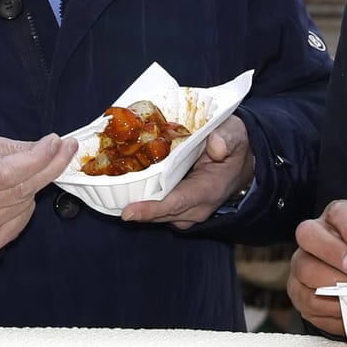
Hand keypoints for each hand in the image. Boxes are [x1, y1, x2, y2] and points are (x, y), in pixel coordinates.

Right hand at [0, 133, 75, 253]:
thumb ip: (11, 148)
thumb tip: (50, 147)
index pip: (6, 172)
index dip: (37, 158)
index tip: (57, 142)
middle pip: (20, 189)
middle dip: (49, 167)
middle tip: (66, 149)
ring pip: (25, 203)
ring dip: (34, 184)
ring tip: (24, 172)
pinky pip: (23, 219)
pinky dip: (26, 203)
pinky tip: (14, 194)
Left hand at [121, 115, 253, 228]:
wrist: (240, 163)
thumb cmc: (233, 146)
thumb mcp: (235, 133)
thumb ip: (227, 138)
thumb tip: (216, 146)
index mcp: (208, 190)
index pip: (176, 204)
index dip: (151, 209)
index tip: (127, 212)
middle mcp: (196, 207)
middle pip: (158, 212)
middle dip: (133, 207)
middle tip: (105, 196)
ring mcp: (185, 210)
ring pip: (154, 212)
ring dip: (133, 202)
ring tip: (108, 189)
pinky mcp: (176, 207)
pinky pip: (155, 207)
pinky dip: (139, 198)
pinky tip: (123, 184)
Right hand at [285, 199, 346, 336]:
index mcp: (342, 218)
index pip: (339, 212)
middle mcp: (316, 236)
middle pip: (307, 234)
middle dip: (332, 252)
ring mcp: (302, 263)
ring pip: (305, 269)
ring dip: (333, 284)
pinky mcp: (299, 291)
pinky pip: (306, 299)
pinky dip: (329, 307)